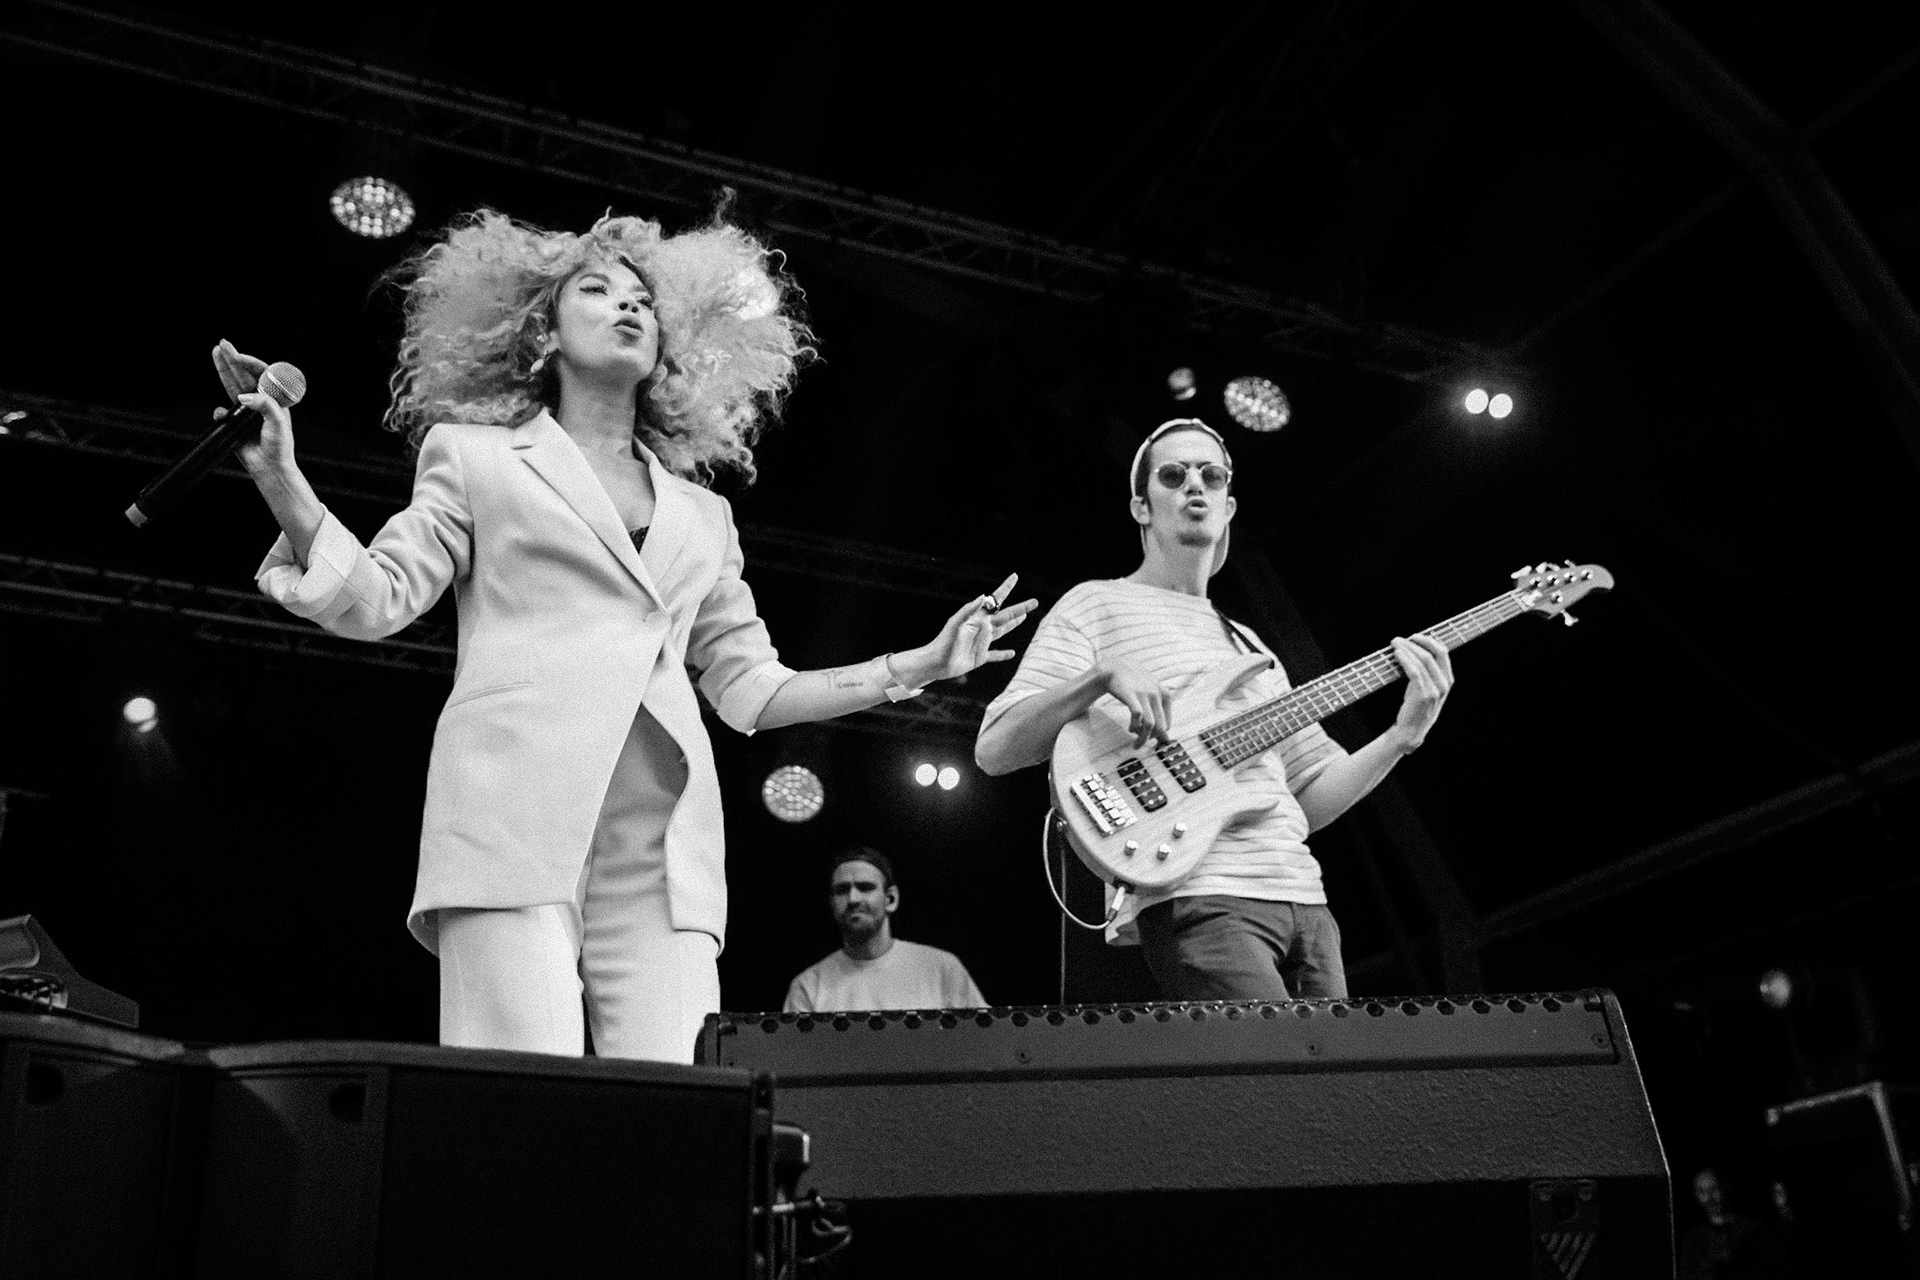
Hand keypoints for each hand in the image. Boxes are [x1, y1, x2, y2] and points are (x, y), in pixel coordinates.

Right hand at [212, 340, 295, 475]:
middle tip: (222, 344)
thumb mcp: (277, 423)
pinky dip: (219, 413)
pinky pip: (223, 413)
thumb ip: (264, 407)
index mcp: (274, 399)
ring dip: (223, 370)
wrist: (269, 468)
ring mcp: (246, 411)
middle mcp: (260, 401)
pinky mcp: (235, 423)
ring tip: (216, 353)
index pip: (262, 374)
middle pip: (244, 375)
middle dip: (233, 359)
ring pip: (232, 386)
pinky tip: (221, 415)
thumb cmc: (279, 447)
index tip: (238, 356)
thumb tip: (243, 397)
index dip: (250, 362)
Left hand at [894, 574, 1037, 684]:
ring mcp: (981, 643)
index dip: (1005, 588)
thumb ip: (969, 610)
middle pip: (1005, 616)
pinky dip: (1004, 654)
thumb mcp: (955, 623)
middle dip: (1020, 608)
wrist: (936, 663)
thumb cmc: (944, 642)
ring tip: (1025, 617)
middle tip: (1035, 601)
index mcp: (977, 618)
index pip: (995, 601)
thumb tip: (984, 596)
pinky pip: (995, 655)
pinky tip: (1012, 654)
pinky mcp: (979, 658)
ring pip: (1002, 631)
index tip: (1015, 576)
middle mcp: (981, 628)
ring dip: (1014, 624)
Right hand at [1104, 660, 1171, 748]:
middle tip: (1141, 744)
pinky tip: (1130, 729)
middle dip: (1151, 740)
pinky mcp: (1132, 695)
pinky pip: (1137, 715)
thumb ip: (1159, 714)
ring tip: (1136, 743)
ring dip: (1143, 738)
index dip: (1157, 735)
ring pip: (1150, 724)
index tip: (1148, 738)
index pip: (1167, 724)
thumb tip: (1166, 739)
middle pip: (1160, 726)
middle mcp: (1157, 694)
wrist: (1116, 667)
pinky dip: (1134, 726)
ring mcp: (1144, 694)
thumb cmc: (1135, 685)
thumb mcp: (1151, 695)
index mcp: (1165, 694)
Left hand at [1389, 634, 1452, 751]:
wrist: (1411, 731)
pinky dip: (1405, 660)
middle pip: (1432, 654)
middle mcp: (1444, 684)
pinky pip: (1414, 671)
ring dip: (1406, 649)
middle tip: (1398, 639)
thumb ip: (1425, 672)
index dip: (1428, 641)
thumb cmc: (1415, 708)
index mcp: (1447, 680)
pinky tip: (1397, 655)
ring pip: (1422, 661)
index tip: (1413, 636)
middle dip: (1414, 643)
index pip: (1442, 653)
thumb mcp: (1425, 688)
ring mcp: (1435, 690)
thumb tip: (1413, 650)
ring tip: (1394, 644)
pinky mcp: (1424, 695)